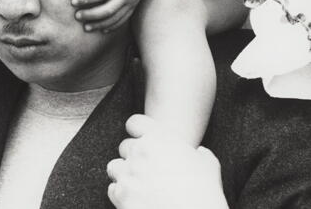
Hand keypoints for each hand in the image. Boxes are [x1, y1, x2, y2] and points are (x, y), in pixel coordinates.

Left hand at [72, 0, 158, 31]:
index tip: (73, 1)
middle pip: (107, 10)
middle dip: (91, 15)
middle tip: (76, 16)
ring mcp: (132, 1)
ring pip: (115, 18)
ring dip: (100, 24)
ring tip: (86, 27)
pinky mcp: (134, 5)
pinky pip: (123, 19)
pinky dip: (112, 26)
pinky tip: (102, 30)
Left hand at [107, 115, 227, 208]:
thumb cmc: (204, 194)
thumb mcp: (208, 166)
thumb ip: (199, 153)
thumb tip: (199, 153)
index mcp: (160, 138)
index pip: (135, 122)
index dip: (137, 131)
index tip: (141, 140)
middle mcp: (141, 150)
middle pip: (124, 146)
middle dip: (132, 157)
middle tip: (145, 171)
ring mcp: (129, 172)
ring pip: (115, 167)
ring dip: (124, 174)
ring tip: (138, 186)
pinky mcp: (121, 194)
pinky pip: (113, 189)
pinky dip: (122, 194)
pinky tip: (135, 199)